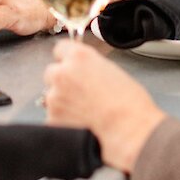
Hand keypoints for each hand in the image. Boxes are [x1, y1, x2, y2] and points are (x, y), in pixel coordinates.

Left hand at [44, 41, 166, 172]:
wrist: (129, 131)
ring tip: (83, 111)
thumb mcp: (110, 70)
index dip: (67, 59)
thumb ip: (90, 65)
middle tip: (79, 93)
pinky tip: (79, 123)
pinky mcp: (52, 119)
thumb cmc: (128, 104)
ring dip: (61, 101)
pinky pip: (53, 117)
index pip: (60, 49)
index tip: (70, 66)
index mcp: (78, 57)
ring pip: (51, 95)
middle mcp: (63, 74)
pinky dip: (62, 120)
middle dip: (62, 81)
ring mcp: (55, 97)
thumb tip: (82, 69)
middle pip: (52, 72)